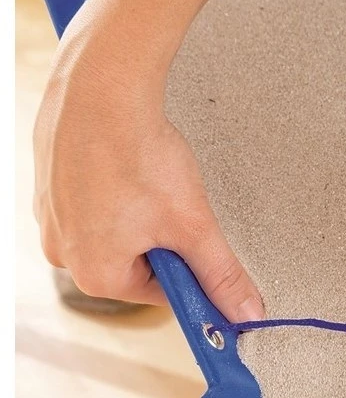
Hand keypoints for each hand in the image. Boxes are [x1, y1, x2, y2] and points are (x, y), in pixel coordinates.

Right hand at [33, 25, 264, 319]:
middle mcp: (62, 251)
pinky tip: (128, 163)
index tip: (205, 250)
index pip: (161, 294)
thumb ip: (222, 276)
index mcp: (93, 274)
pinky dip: (117, 186)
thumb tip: (246, 314)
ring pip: (117, 230)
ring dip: (142, 211)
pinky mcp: (49, 181)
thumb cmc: (137, 151)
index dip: (191, 271)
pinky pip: (95, 199)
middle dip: (163, 238)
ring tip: (149, 177)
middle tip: (175, 204)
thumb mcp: (193, 226)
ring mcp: (50, 215)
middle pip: (137, 263)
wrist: (101, 83)